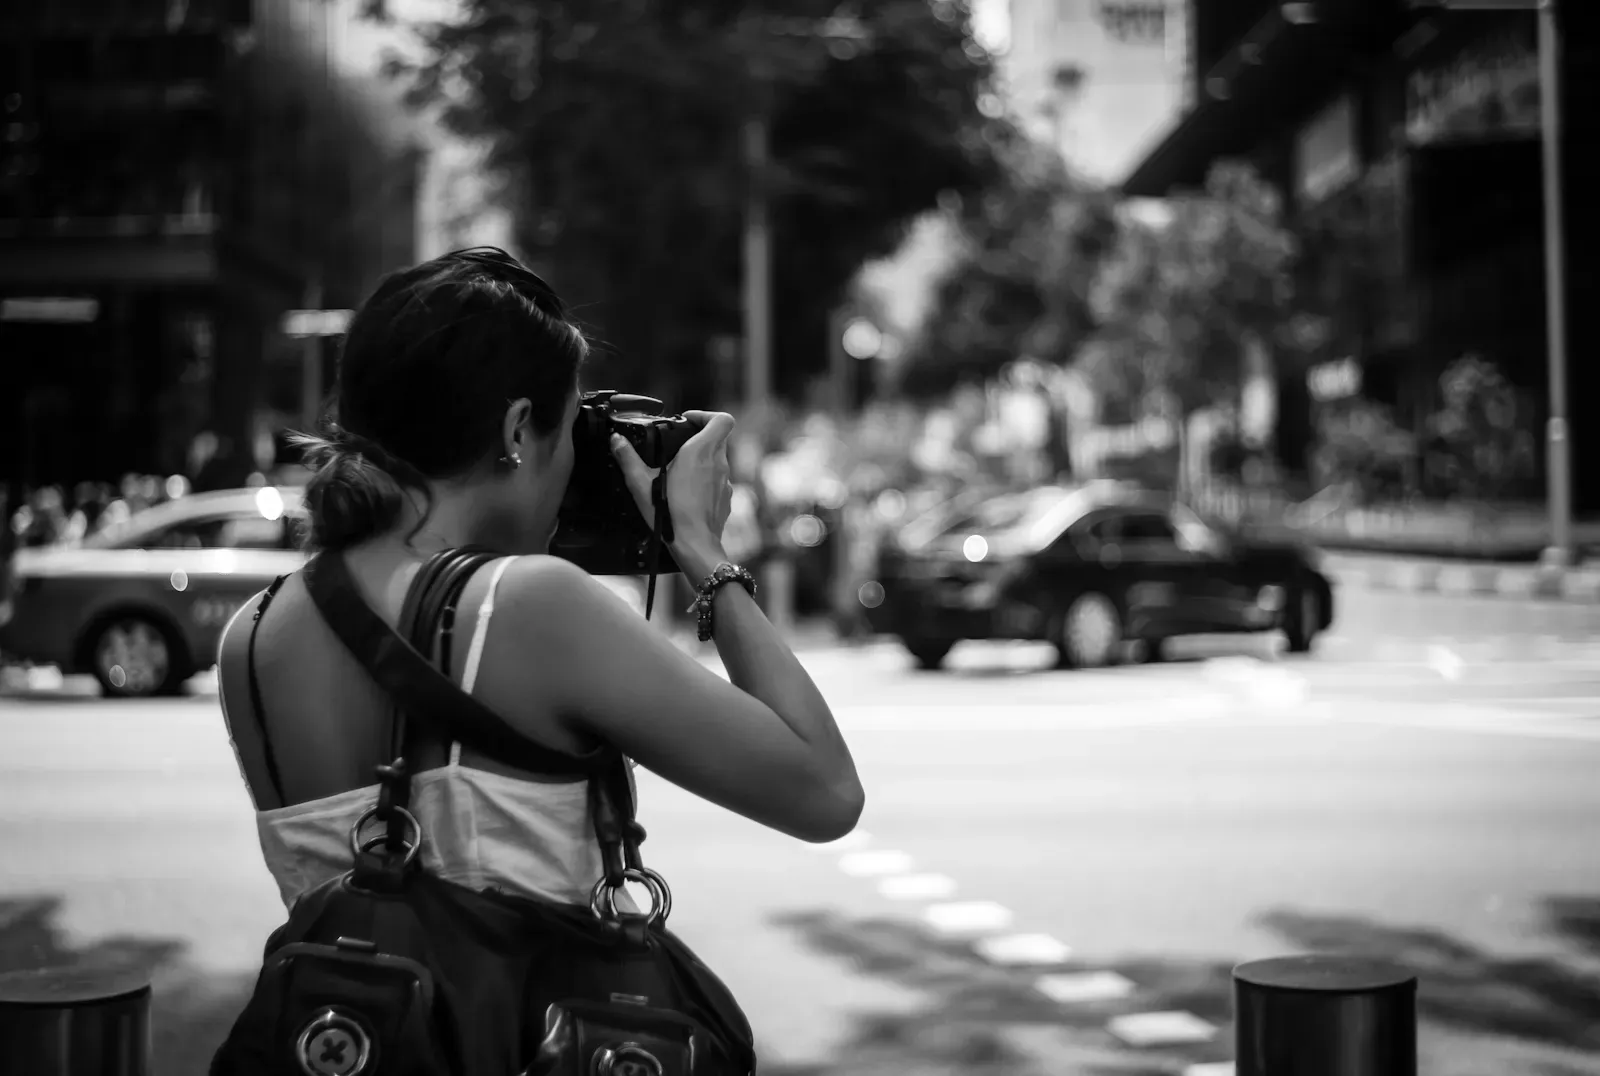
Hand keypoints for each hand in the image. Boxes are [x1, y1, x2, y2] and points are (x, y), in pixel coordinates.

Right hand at [611, 410, 734, 549]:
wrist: (695, 545)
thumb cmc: (672, 515)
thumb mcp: (641, 484)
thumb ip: (628, 458)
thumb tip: (617, 441)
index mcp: (701, 452)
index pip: (722, 419)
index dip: (706, 415)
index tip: (688, 421)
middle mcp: (718, 463)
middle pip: (717, 437)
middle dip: (698, 437)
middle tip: (678, 446)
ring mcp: (725, 481)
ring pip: (717, 459)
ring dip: (701, 460)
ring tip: (678, 473)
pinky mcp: (725, 497)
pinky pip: (717, 480)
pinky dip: (705, 480)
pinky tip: (687, 494)